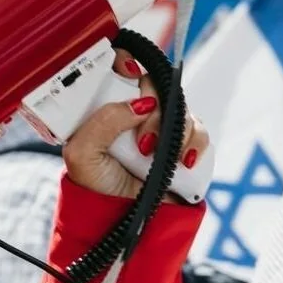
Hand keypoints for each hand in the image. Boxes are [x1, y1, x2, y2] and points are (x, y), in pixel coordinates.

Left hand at [62, 49, 209, 200]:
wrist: (123, 222)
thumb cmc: (95, 186)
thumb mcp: (83, 153)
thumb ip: (104, 121)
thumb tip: (141, 103)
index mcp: (105, 105)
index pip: (118, 67)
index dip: (125, 61)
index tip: (128, 72)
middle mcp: (134, 109)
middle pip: (155, 84)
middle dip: (153, 110)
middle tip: (142, 142)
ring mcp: (161, 124)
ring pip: (179, 105)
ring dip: (172, 132)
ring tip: (155, 158)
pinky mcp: (184, 142)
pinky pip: (199, 129)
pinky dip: (194, 143)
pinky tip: (182, 161)